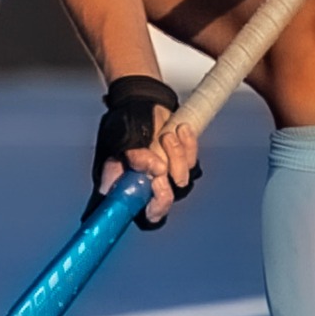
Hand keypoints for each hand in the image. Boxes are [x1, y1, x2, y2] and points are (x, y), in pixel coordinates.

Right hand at [83, 76, 199, 230]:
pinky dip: (187, 143)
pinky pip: (193, 159)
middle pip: (167, 199)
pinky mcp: (184, 160)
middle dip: (165, 178)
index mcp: (129, 187)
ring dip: (174, 154)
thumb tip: (149, 169)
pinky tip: (178, 129)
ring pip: (183, 178)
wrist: (142, 100)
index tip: (155, 186)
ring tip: (164, 135)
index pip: (147, 215)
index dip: (154, 208)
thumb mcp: (121, 138)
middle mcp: (150, 185)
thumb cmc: (125, 122)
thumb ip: (132, 156)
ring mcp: (169, 174)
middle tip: (159, 162)